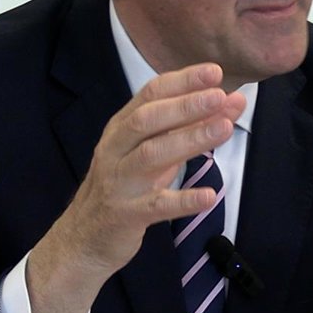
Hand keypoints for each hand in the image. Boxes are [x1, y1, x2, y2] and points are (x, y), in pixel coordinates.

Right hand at [26, 63, 245, 312]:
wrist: (83, 240)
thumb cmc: (125, 188)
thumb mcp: (153, 154)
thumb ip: (187, 129)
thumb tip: (230, 103)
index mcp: (122, 128)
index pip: (150, 94)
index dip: (182, 81)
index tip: (214, 71)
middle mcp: (116, 149)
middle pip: (148, 120)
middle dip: (185, 105)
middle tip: (220, 95)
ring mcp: (118, 182)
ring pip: (151, 155)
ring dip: (189, 139)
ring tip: (224, 128)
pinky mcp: (124, 215)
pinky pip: (154, 206)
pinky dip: (182, 200)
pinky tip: (208, 196)